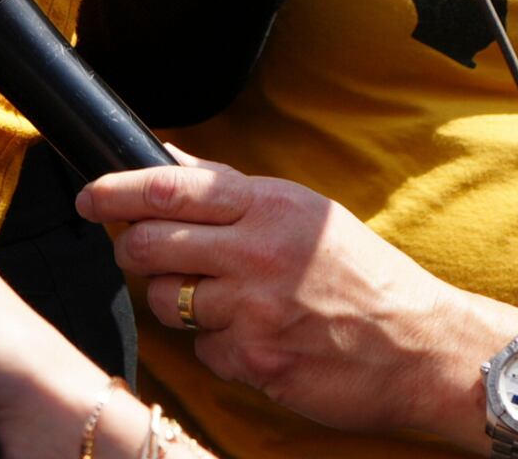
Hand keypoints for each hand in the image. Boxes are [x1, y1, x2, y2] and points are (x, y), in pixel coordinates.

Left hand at [78, 162, 513, 453]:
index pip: (168, 188)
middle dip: (136, 253)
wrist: (428, 349)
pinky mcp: (257, 360)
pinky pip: (201, 351)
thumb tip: (165, 157)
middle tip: (148, 258)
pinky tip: (255, 340)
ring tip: (218, 303)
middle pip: (149, 246)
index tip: (89, 197)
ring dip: (176, 304)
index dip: (115, 191)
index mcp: (269, 206)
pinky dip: (217, 348)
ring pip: (166, 301)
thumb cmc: (367, 278)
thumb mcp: (306, 214)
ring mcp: (255, 310)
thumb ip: (233, 191)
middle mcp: (257, 253)